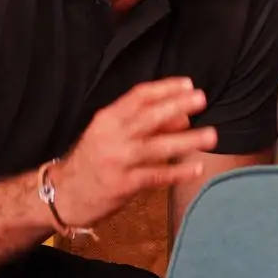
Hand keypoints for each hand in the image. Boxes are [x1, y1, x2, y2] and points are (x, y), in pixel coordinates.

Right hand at [48, 78, 213, 228]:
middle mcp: (112, 136)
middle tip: (202, 99)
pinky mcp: (123, 185)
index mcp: (107, 118)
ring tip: (211, 136)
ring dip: (186, 140)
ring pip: (157, 147)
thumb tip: (182, 116)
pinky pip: (156, 176)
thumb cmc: (93, 160)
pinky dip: (177, 172)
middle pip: (149, 116)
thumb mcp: (109, 134)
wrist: (65, 194)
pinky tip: (196, 168)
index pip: (138, 96)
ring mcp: (118, 160)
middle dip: (177, 105)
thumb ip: (141, 124)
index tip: (188, 84)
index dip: (165, 88)